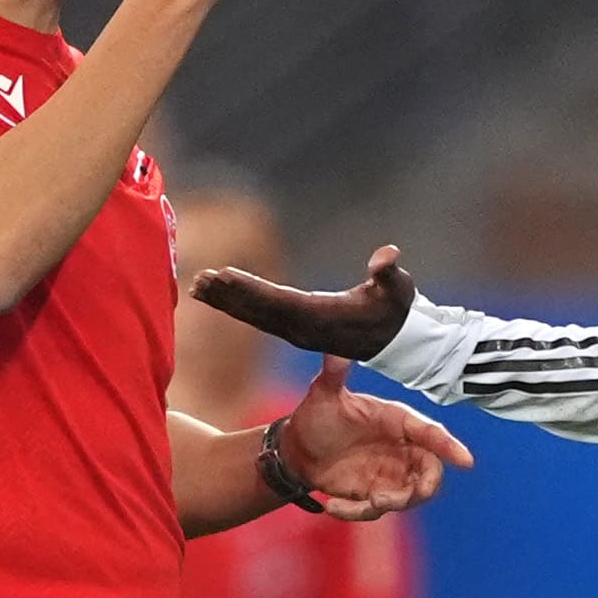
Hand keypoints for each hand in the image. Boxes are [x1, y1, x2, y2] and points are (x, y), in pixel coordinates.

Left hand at [194, 242, 417, 361]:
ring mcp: (296, 332)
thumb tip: (387, 257)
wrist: (394, 341)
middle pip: (259, 311)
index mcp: (322, 316)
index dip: (252, 289)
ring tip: (198, 286)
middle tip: (199, 281)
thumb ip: (390, 273)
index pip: (280, 301)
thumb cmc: (395, 309)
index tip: (225, 276)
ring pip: (254, 316)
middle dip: (229, 296)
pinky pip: (259, 318)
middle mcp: (303, 329)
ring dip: (226, 302)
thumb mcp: (399, 290)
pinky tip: (216, 295)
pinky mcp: (293, 330)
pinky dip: (236, 306)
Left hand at [271, 362, 469, 518]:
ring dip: (393, 503)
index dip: (450, 446)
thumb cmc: (316, 415)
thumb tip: (336, 348)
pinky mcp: (373, 493)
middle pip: (430, 471)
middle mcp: (400, 448)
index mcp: (396, 420)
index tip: (466, 461)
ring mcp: (389, 473)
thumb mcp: (323, 394)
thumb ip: (334, 373)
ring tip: (367, 502)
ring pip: (408, 496)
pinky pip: (376, 511)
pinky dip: (357, 512)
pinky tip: (332, 505)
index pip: (430, 432)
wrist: (296, 446)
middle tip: (397, 494)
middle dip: (424, 487)